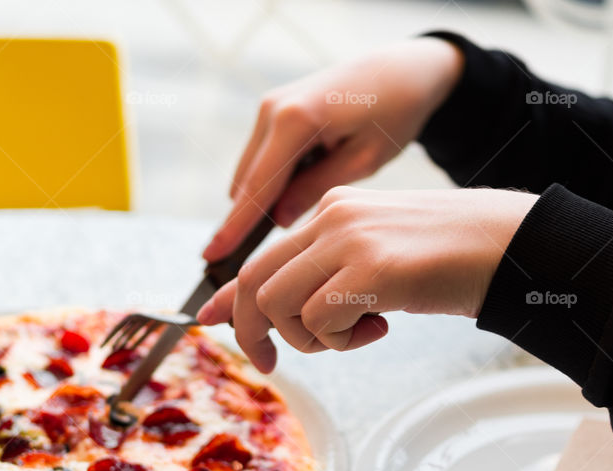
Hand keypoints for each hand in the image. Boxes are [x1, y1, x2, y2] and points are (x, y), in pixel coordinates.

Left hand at [197, 186, 538, 371]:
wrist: (510, 244)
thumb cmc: (448, 258)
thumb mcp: (375, 260)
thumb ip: (325, 275)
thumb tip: (270, 310)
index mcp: (332, 210)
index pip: (262, 256)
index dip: (230, 297)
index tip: (208, 320)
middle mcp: (332, 217)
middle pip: (257, 282)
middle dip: (255, 332)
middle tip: (274, 364)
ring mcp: (350, 240)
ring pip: (281, 305)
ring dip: (311, 339)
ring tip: (357, 333)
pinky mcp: (372, 268)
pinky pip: (320, 320)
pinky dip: (341, 341)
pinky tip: (381, 326)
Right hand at [203, 37, 463, 261]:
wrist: (401, 69)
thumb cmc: (393, 113)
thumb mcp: (363, 160)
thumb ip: (316, 190)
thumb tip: (275, 219)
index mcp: (297, 121)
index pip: (258, 188)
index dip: (234, 228)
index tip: (211, 257)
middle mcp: (273, 109)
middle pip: (247, 183)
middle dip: (246, 221)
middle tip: (253, 259)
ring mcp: (270, 107)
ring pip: (253, 172)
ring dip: (267, 200)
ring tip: (303, 214)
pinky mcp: (275, 111)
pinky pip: (265, 159)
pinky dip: (277, 181)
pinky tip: (309, 185)